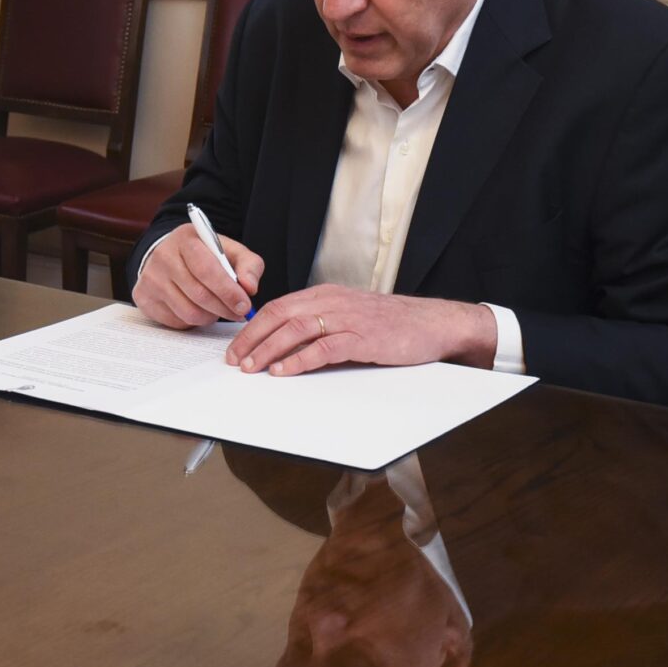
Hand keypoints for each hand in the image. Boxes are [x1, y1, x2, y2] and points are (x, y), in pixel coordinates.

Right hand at [135, 227, 263, 326]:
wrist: (169, 254)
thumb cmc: (205, 254)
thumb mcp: (231, 251)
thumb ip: (249, 265)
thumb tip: (249, 288)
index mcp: (186, 239)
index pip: (207, 269)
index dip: (228, 291)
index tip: (244, 305)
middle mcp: (163, 256)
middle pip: (198, 294)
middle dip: (224, 308)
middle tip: (238, 313)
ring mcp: (150, 278)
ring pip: (188, 312)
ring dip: (210, 316)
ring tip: (217, 309)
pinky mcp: (143, 298)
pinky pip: (176, 321)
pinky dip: (193, 321)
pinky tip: (198, 309)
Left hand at [225, 285, 494, 376]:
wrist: (432, 323)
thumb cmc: (391, 324)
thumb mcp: (349, 317)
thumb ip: (319, 325)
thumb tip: (283, 346)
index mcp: (326, 294)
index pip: (278, 307)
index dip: (252, 328)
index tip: (235, 348)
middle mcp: (333, 302)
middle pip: (280, 315)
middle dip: (252, 339)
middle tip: (235, 361)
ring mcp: (348, 319)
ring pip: (296, 329)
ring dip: (269, 350)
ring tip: (253, 368)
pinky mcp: (364, 338)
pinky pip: (323, 347)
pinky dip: (299, 360)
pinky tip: (284, 372)